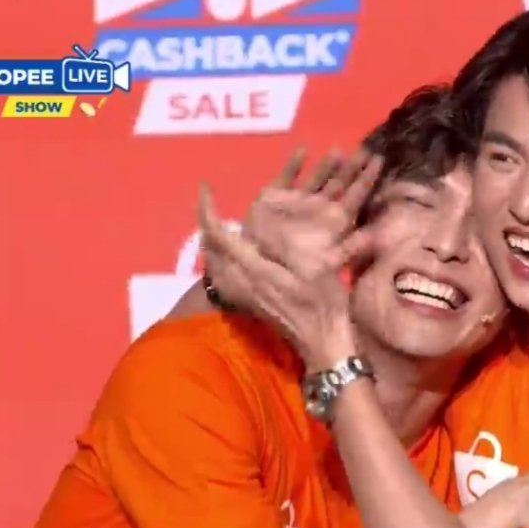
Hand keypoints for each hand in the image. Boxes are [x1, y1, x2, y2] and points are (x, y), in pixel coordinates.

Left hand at [198, 178, 373, 371]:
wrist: (322, 339)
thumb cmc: (323, 303)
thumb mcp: (312, 267)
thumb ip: (282, 245)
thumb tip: (257, 224)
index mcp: (253, 269)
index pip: (218, 236)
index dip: (208, 210)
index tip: (206, 188)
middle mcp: (241, 281)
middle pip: (209, 248)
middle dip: (207, 223)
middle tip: (212, 203)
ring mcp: (243, 293)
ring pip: (214, 261)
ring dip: (213, 239)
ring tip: (221, 222)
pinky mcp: (249, 300)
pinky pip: (224, 273)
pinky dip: (222, 256)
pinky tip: (237, 250)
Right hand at [241, 147, 381, 279]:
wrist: (260, 266)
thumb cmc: (297, 266)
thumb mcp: (328, 262)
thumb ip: (351, 249)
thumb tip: (375, 237)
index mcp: (335, 219)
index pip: (356, 195)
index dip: (367, 178)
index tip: (379, 160)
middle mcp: (320, 205)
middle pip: (340, 181)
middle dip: (352, 166)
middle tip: (364, 148)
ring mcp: (299, 198)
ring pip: (317, 175)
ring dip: (327, 163)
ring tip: (338, 149)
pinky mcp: (277, 194)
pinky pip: (287, 175)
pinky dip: (294, 163)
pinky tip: (302, 149)